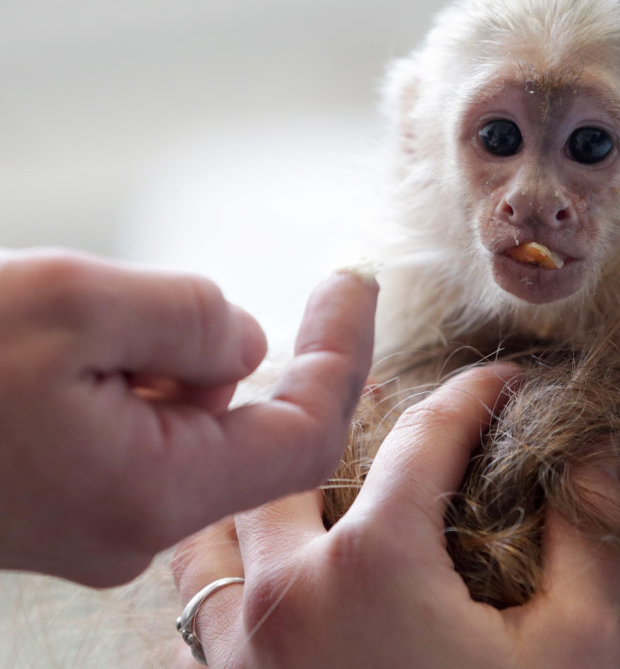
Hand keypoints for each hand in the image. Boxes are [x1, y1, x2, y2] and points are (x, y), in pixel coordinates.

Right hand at [0, 249, 377, 586]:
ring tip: (81, 331)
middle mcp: (136, 530)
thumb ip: (191, 320)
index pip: (306, 436)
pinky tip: (68, 360)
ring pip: (189, 429)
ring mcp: (100, 529)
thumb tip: (250, 347)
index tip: (356, 285)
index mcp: (155, 491)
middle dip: (222, 350)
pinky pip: (140, 442)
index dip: (343, 355)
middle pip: (247, 430)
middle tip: (154, 301)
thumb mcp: (73, 305)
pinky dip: (131, 388)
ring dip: (166, 364)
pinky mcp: (71, 513)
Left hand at [171, 365, 619, 668]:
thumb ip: (590, 537)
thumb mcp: (574, 650)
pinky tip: (275, 557)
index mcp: (372, 562)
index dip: (474, 392)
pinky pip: (197, 593)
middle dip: (344, 401)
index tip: (505, 379)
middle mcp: (283, 587)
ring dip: (266, 479)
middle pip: (292, 450)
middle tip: (388, 384)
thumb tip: (598, 450)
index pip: (425, 434)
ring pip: (221, 518)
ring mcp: (233, 642)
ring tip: (312, 461)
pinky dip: (230, 555)